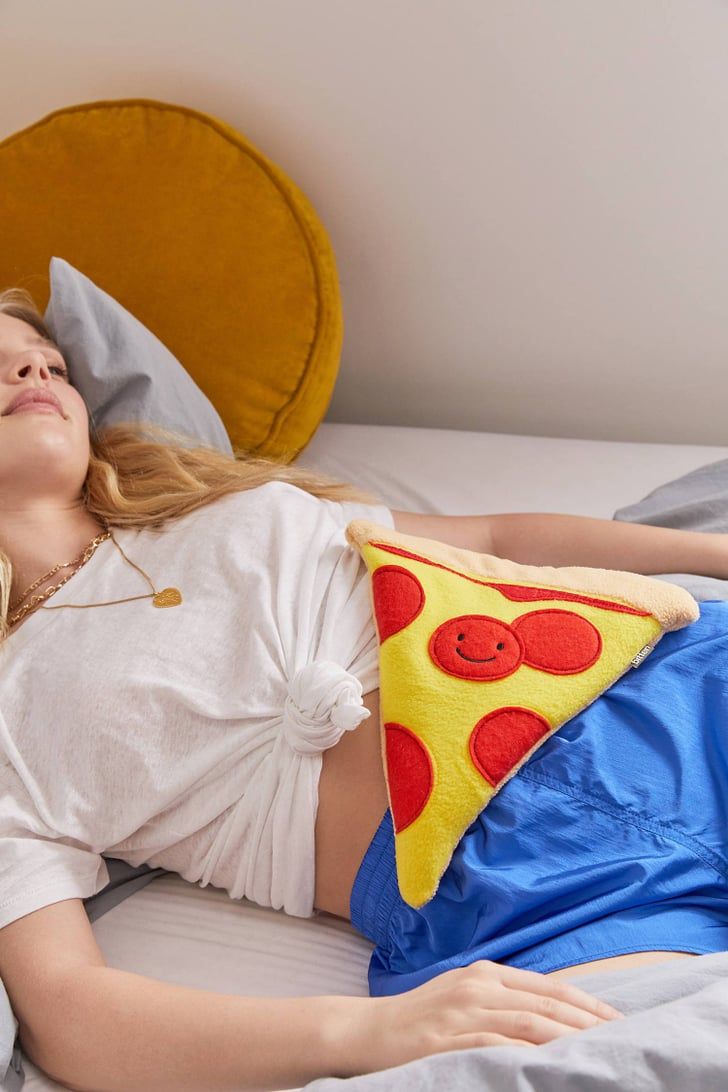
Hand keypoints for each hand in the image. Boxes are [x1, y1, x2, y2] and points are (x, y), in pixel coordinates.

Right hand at [348, 959, 624, 1072]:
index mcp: (485, 973)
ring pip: (528, 1023)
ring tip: (598, 1053)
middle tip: (622, 1039)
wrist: (366, 1030)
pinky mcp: (446, 1038)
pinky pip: (495, 1045)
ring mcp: (462, 1011)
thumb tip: (551, 1015)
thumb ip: (501, 999)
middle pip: (545, 1004)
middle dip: (588, 1022)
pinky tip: (550, 1065)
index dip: (586, 1004)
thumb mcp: (462, 996)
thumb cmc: (418, 1018)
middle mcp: (477, 986)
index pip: (548, 987)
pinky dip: (526, 1054)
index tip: (617, 1021)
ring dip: (567, 1039)